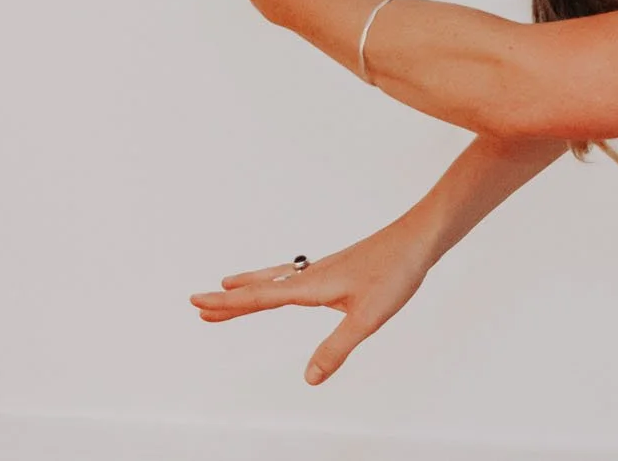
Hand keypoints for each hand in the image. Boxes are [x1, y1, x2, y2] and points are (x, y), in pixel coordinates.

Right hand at [190, 215, 438, 384]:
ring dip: (251, 285)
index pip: (261, 297)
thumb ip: (338, 348)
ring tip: (229, 284)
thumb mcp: (368, 317)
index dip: (228, 304)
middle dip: (231, 298)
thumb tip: (309, 378)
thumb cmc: (396, 272)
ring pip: (278, 278)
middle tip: (198, 303)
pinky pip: (296, 275)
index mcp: (312, 286)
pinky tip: (288, 283)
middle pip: (262, 287)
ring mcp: (326, 269)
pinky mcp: (340, 267)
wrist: (420, 238)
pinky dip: (277, 279)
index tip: (197, 303)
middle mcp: (313, 275)